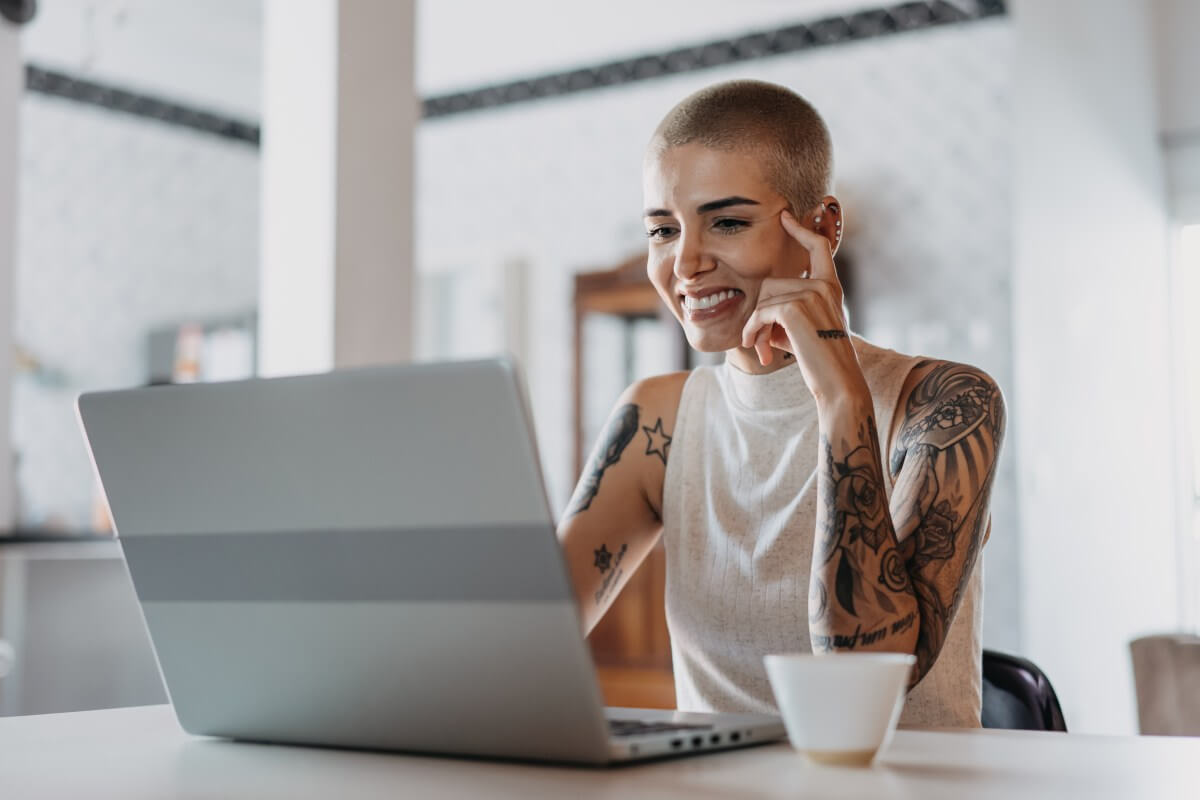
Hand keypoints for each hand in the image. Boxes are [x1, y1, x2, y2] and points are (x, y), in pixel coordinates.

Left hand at [740, 210, 867, 402]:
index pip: (818, 247)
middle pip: (771, 283)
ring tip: (761, 349)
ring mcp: (811, 294)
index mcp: (830, 287)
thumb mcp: (802, 329)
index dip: (801, 230)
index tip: (785, 217)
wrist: (837, 383)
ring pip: (763, 299)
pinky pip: (760, 312)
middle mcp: (824, 286)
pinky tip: (759, 350)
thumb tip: (757, 309)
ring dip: (755, 326)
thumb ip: (784, 310)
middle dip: (760, 314)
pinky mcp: (795, 308)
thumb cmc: (818, 360)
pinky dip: (753, 331)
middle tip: (758, 342)